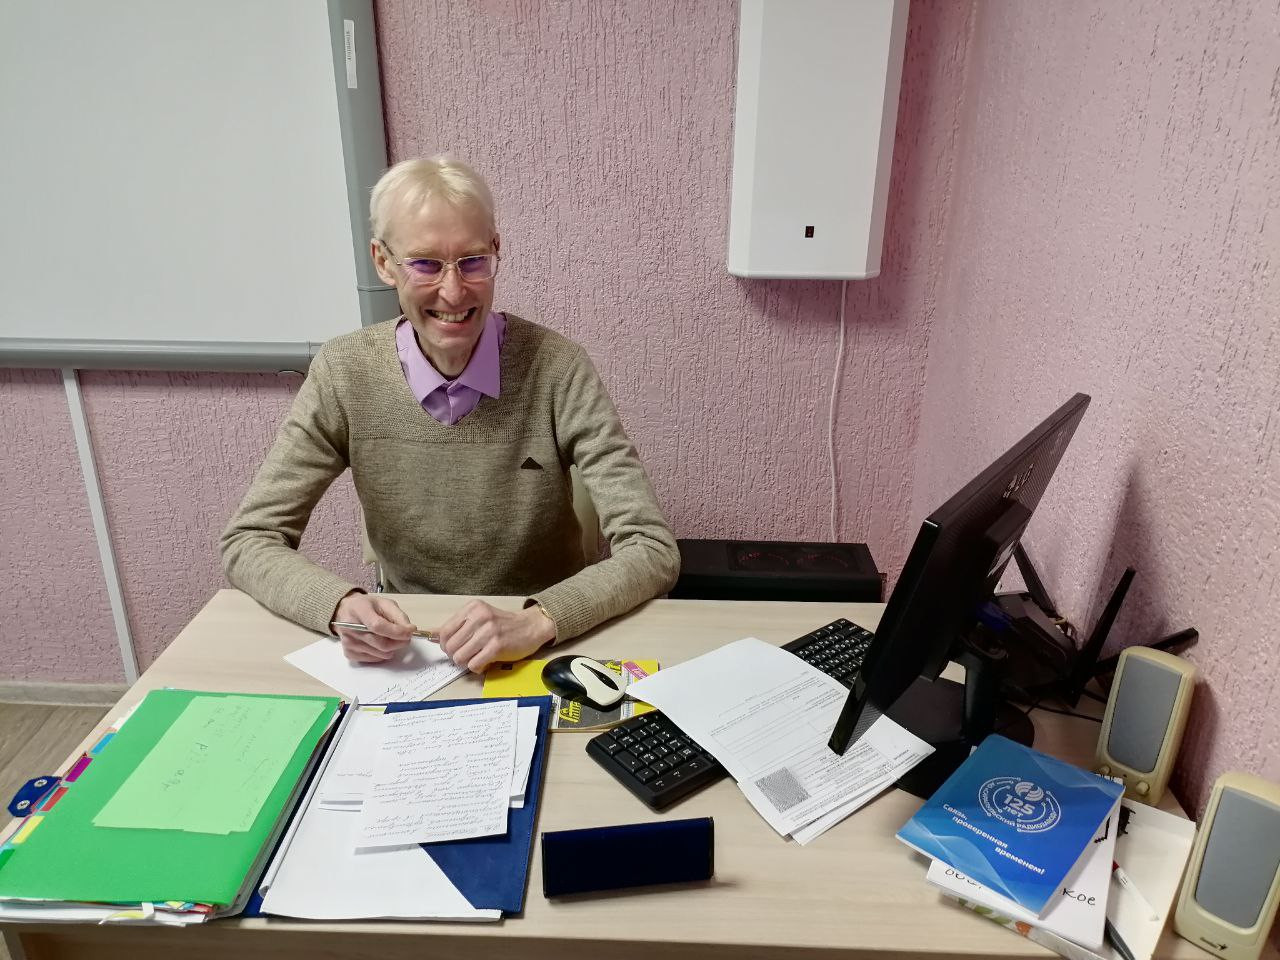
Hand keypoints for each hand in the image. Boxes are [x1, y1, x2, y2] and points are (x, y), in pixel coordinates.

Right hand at [330, 591, 414, 662]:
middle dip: (399, 642)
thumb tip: (409, 630)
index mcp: (359, 611)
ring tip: (390, 638)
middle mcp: (350, 628)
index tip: (409, 632)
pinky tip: (379, 643)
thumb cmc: (367, 607)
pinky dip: (382, 653)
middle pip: (381, 644)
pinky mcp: (349, 654)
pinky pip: (374, 659)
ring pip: (380, 654)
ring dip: (392, 648)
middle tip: (405, 637)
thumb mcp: (385, 603)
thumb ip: (398, 615)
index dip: (396, 632)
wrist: (346, 612)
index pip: (378, 626)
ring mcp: (348, 643)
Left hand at [435, 600, 555, 673]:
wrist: (531, 626)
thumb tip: (431, 635)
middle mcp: (479, 617)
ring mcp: (489, 632)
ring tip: (475, 659)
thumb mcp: (479, 618)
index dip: (444, 645)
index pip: (444, 631)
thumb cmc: (503, 624)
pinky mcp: (497, 646)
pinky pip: (474, 664)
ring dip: (465, 663)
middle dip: (454, 656)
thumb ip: (457, 626)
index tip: (451, 649)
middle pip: (450, 646)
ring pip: (460, 657)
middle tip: (465, 656)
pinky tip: (484, 663)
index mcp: (472, 608)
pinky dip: (476, 668)